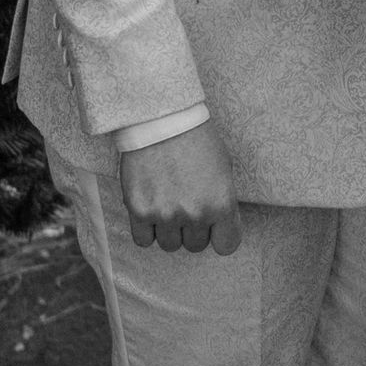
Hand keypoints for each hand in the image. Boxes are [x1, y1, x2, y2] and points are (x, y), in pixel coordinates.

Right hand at [119, 120, 241, 256]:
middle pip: (195, 245)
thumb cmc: (197, 139)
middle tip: (186, 205)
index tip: (215, 225)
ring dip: (170, 230)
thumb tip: (219, 225)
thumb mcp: (224, 169)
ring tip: (167, 204)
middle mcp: (195, 214)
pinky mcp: (139, 210)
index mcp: (222, 204)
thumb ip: (222, 202)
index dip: (221, 235)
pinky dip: (147, 230)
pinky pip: (143, 240)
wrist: (162, 119)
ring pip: (170, 245)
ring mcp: (165, 214)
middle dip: (193, 229)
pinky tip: (150, 210)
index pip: (227, 245)